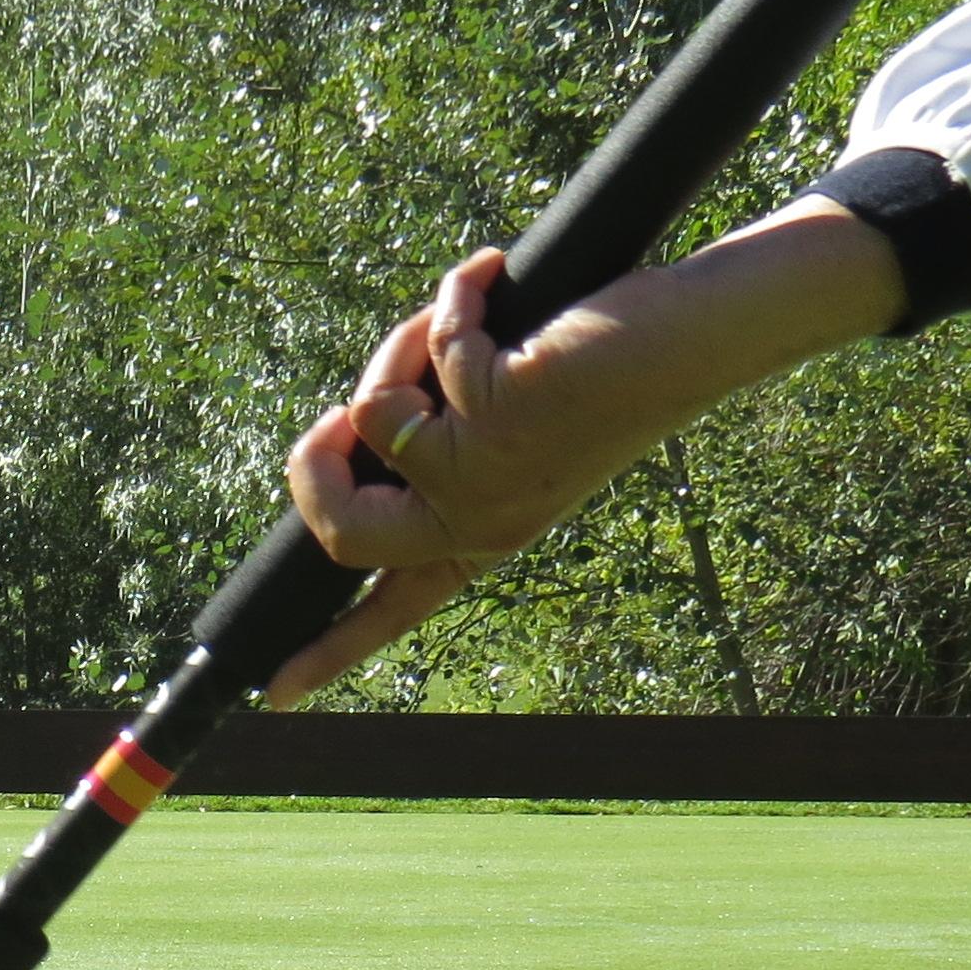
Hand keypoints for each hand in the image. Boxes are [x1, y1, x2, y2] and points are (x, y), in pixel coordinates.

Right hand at [267, 206, 910, 702]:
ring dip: (400, 346)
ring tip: (464, 312)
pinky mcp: (503, 412)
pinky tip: (493, 276)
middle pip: (341, 529)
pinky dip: (456, 296)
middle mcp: (481, 524)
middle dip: (312, 462)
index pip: (390, 612)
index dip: (325, 652)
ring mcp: (491, 476)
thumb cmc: (607, 371)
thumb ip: (436, 444)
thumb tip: (357, 427)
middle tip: (340, 415)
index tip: (272, 693)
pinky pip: (429, 346)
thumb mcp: (509, 429)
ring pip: (372, 414)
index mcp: (480, 538)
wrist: (698, 338)